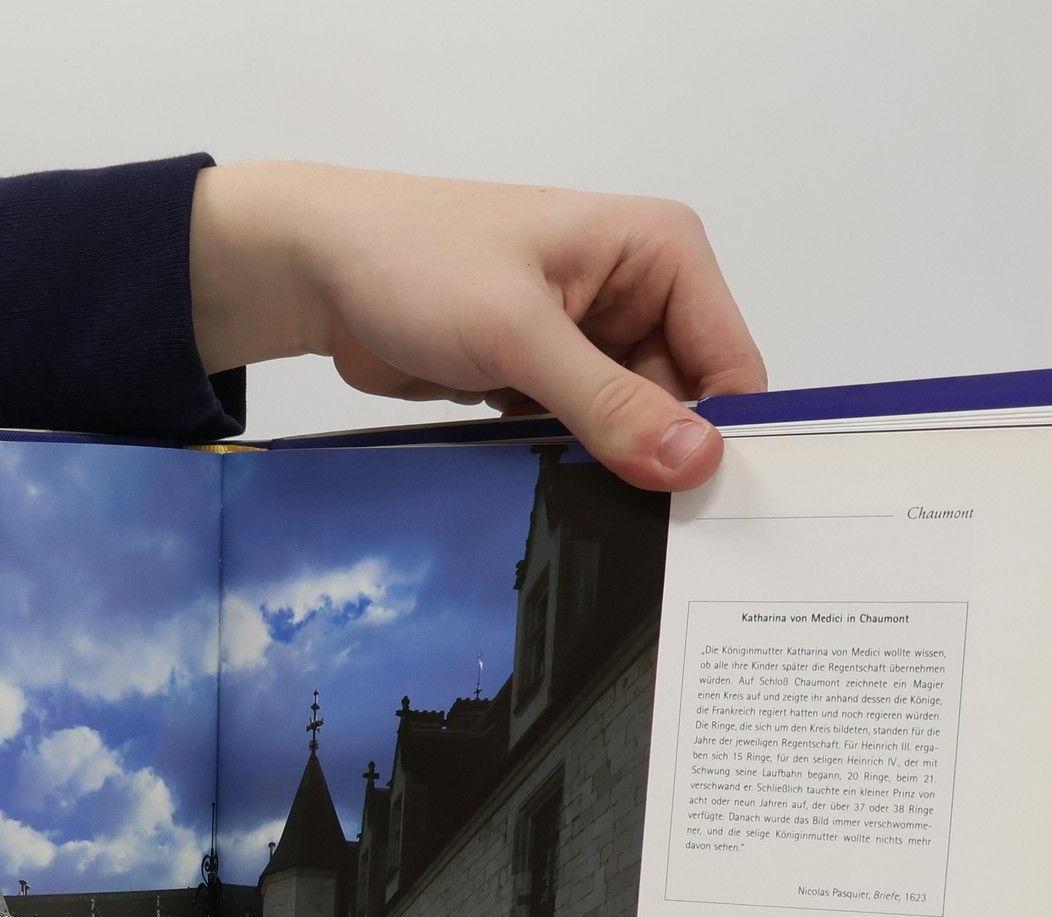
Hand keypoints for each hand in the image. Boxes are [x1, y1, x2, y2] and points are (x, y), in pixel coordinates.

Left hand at [190, 162, 766, 489]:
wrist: (319, 270)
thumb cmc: (414, 261)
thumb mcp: (519, 334)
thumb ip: (608, 403)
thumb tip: (694, 460)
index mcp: (661, 253)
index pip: (731, 362)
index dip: (720, 437)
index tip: (697, 507)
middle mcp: (638, 294)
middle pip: (687, 406)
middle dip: (660, 462)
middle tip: (642, 529)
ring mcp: (591, 342)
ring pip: (633, 431)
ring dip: (612, 470)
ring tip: (591, 509)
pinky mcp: (545, 380)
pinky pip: (583, 439)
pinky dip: (571, 466)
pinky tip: (552, 491)